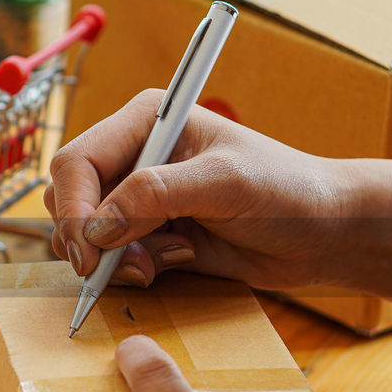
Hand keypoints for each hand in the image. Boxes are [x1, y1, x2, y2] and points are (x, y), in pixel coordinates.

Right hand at [45, 89, 351, 289]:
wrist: (323, 233)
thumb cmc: (286, 190)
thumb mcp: (223, 183)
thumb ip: (155, 196)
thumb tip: (96, 227)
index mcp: (145, 121)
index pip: (77, 161)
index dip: (75, 207)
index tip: (91, 249)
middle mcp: (133, 155)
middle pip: (68, 198)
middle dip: (89, 238)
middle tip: (127, 265)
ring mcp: (136, 197)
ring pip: (82, 233)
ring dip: (110, 259)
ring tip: (156, 264)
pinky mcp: (146, 234)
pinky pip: (108, 258)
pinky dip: (127, 270)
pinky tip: (171, 265)